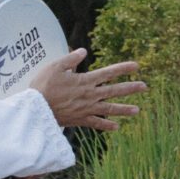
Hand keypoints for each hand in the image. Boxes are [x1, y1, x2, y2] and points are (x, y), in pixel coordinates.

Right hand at [25, 50, 148, 132]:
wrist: (35, 109)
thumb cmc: (42, 86)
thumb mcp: (54, 67)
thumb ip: (70, 59)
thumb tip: (84, 51)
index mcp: (85, 81)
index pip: (108, 73)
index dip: (123, 68)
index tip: (137, 66)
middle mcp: (89, 95)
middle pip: (114, 90)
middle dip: (130, 88)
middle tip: (145, 86)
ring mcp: (86, 108)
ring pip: (109, 109)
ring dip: (124, 109)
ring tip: (137, 110)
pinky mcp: (80, 119)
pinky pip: (96, 123)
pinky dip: (106, 125)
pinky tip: (116, 127)